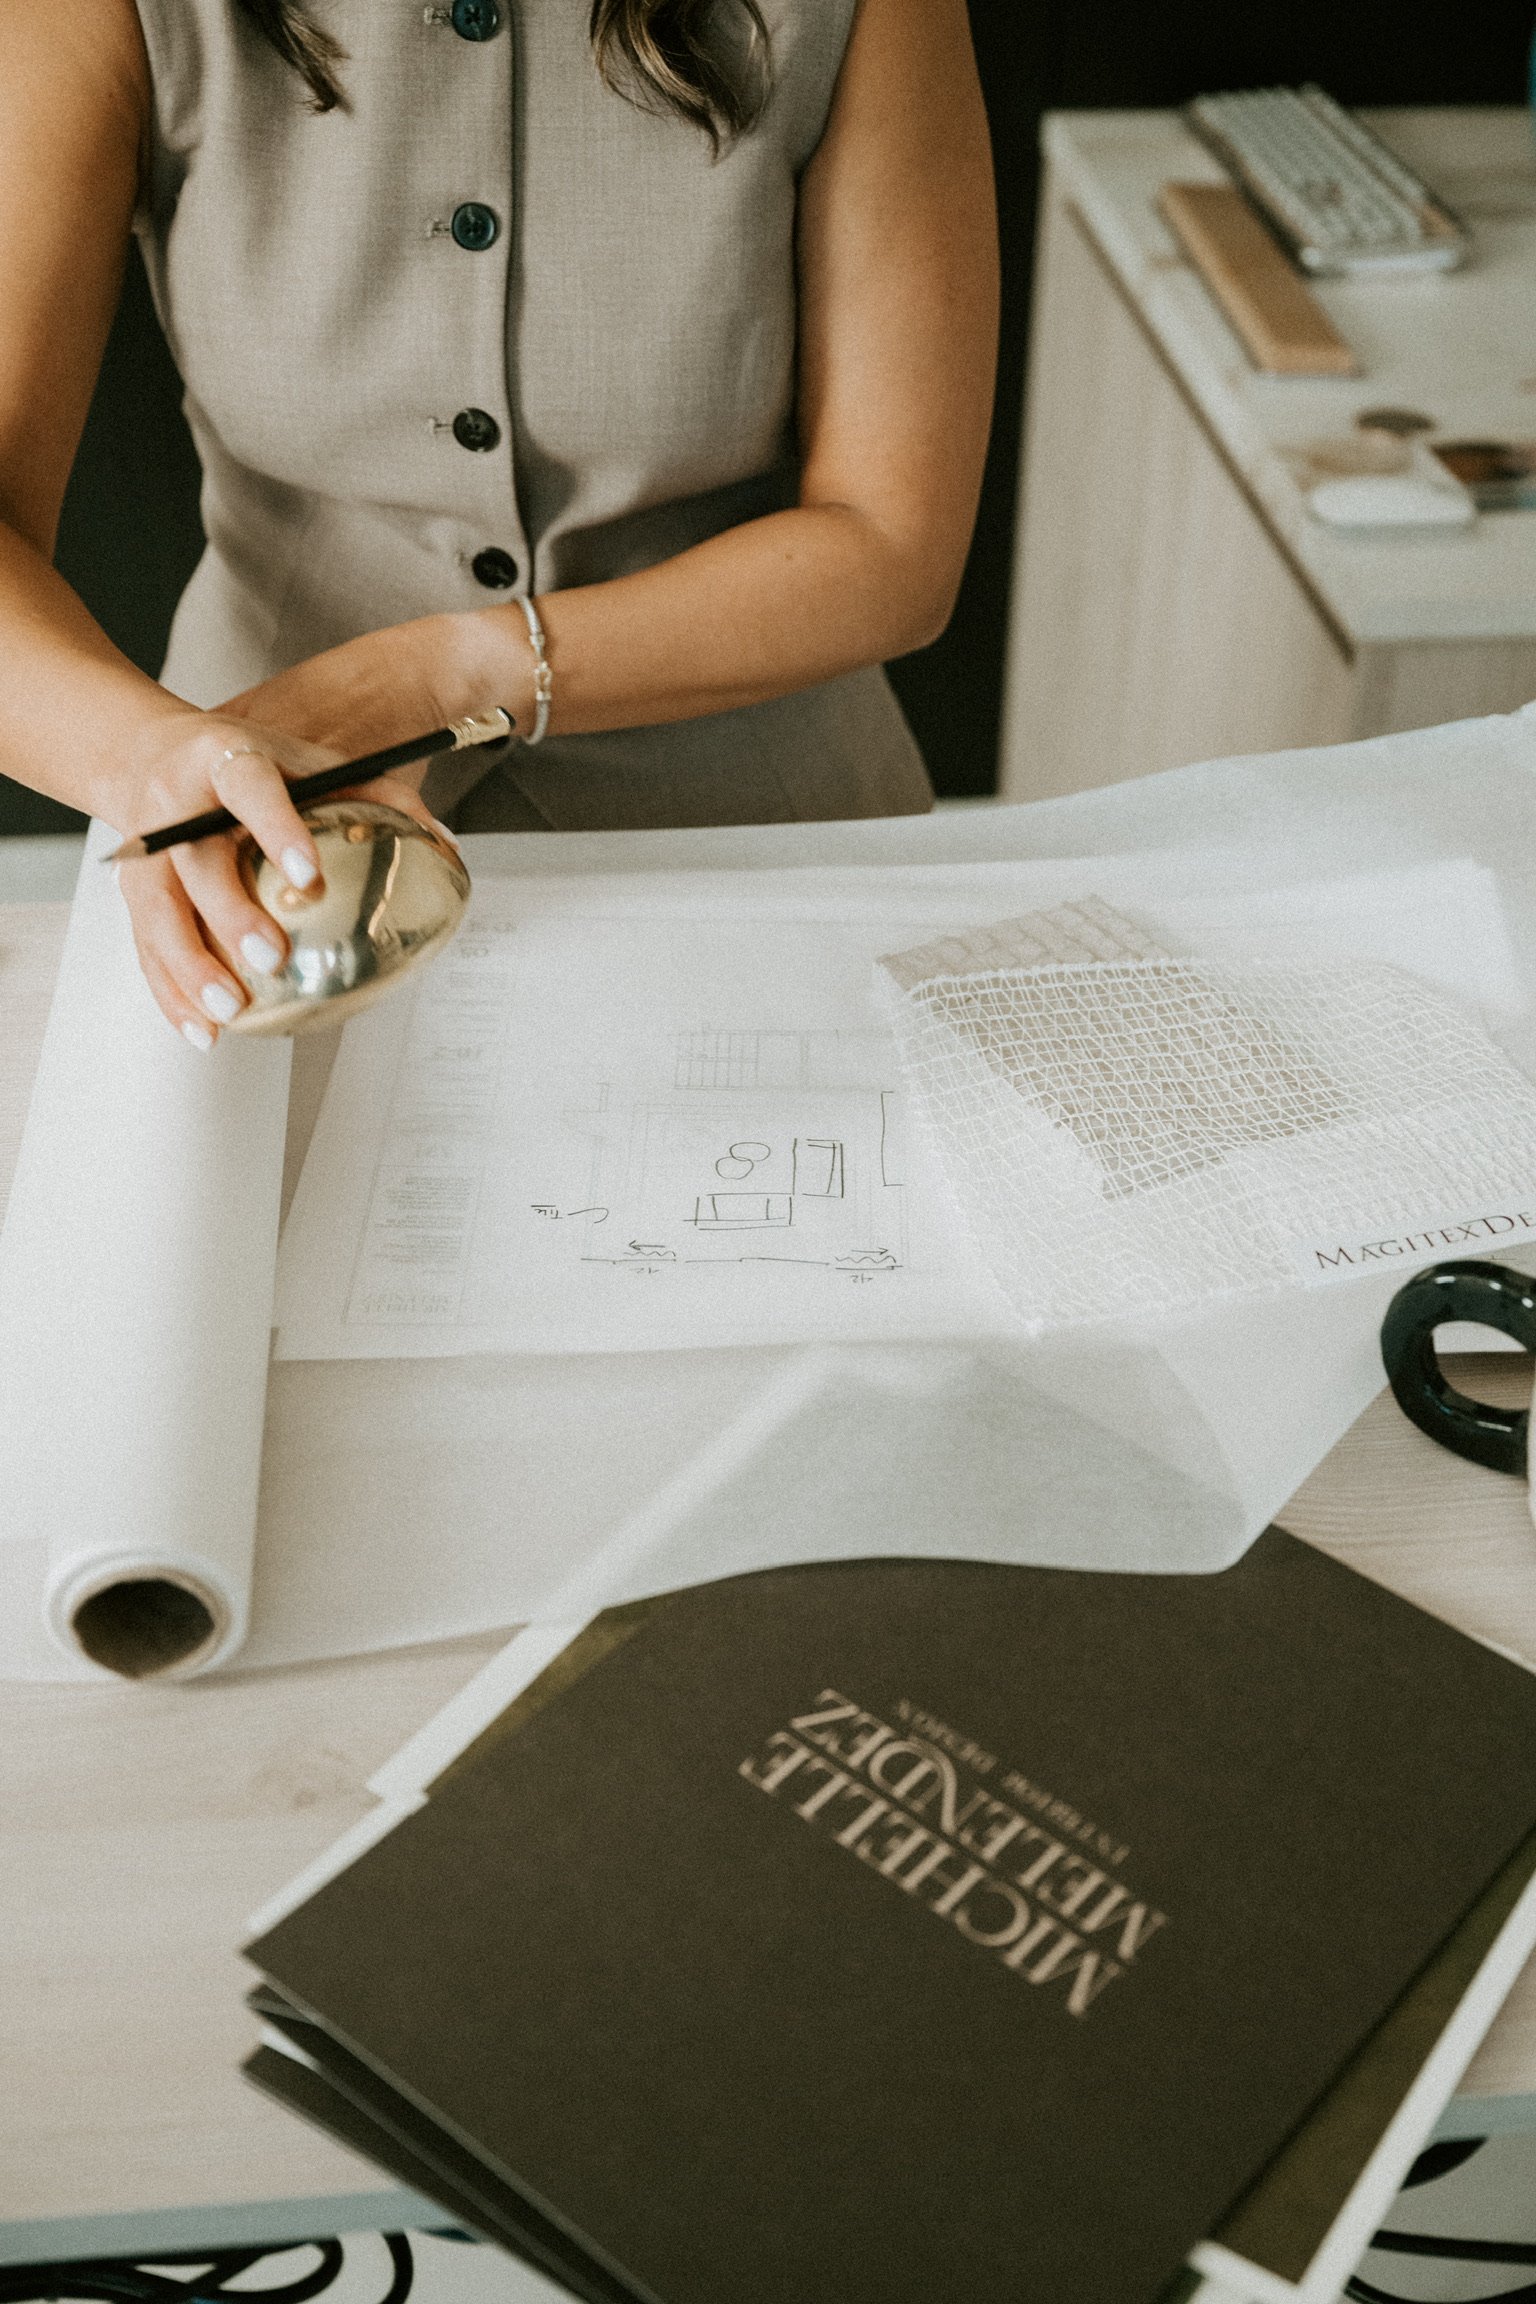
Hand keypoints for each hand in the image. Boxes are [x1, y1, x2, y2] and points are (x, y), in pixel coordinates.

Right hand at [111, 714, 440, 1046]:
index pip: (250, 788)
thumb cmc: (249, 764)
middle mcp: (176, 803)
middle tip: (270, 956)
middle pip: (195, 862)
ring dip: (190, 967)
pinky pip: (144, 946)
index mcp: (225, 760)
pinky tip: (200, 1028)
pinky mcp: (131, 890)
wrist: (153, 754)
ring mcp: (145, 849)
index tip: (308, 874)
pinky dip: (170, 992)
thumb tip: (444, 843)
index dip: (276, 829)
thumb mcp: (311, 762)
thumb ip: (378, 794)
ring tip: (229, 1010)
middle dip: (229, 914)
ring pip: (159, 912)